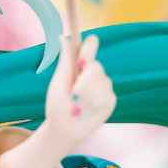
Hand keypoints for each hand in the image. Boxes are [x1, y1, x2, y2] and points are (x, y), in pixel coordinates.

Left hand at [44, 34, 115, 149]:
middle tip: (72, 96)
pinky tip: (85, 113)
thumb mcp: (58, 83)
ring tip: (76, 108)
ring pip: (100, 83)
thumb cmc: (57, 106)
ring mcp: (103, 86)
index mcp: (80, 65)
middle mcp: (94, 73)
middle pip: (95, 66)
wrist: (63, 130)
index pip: (91, 45)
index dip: (88, 48)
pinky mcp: (109, 100)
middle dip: (82, 83)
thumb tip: (61, 37)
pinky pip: (104, 97)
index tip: (81, 60)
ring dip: (84, 98)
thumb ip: (65, 61)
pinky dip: (91, 106)